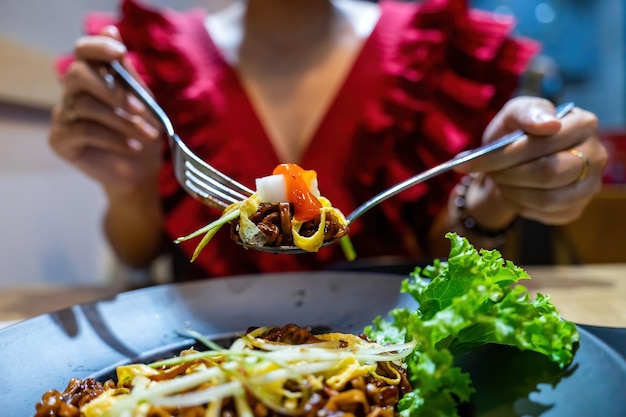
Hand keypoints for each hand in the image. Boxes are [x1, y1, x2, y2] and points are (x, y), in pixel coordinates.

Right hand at [49, 26, 161, 197]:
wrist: (141, 172)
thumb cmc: (142, 133)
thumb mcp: (142, 100)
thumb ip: (127, 71)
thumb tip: (112, 30)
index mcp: (93, 78)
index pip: (84, 51)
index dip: (98, 46)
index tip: (120, 52)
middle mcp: (73, 93)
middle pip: (77, 74)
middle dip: (113, 90)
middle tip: (140, 108)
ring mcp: (63, 116)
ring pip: (86, 107)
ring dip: (123, 121)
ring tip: (147, 135)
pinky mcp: (60, 140)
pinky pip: (83, 130)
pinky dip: (113, 138)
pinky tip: (132, 146)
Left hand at [455, 96, 607, 227]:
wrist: (514, 163)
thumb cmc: (518, 133)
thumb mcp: (514, 115)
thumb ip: (527, 113)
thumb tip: (548, 124)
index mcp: (582, 123)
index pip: (543, 143)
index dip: (504, 154)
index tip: (471, 162)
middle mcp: (595, 154)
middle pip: (549, 173)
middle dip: (509, 175)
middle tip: (491, 173)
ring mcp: (590, 184)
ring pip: (547, 199)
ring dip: (513, 192)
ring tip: (501, 181)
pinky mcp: (577, 208)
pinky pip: (547, 214)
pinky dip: (522, 206)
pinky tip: (516, 192)